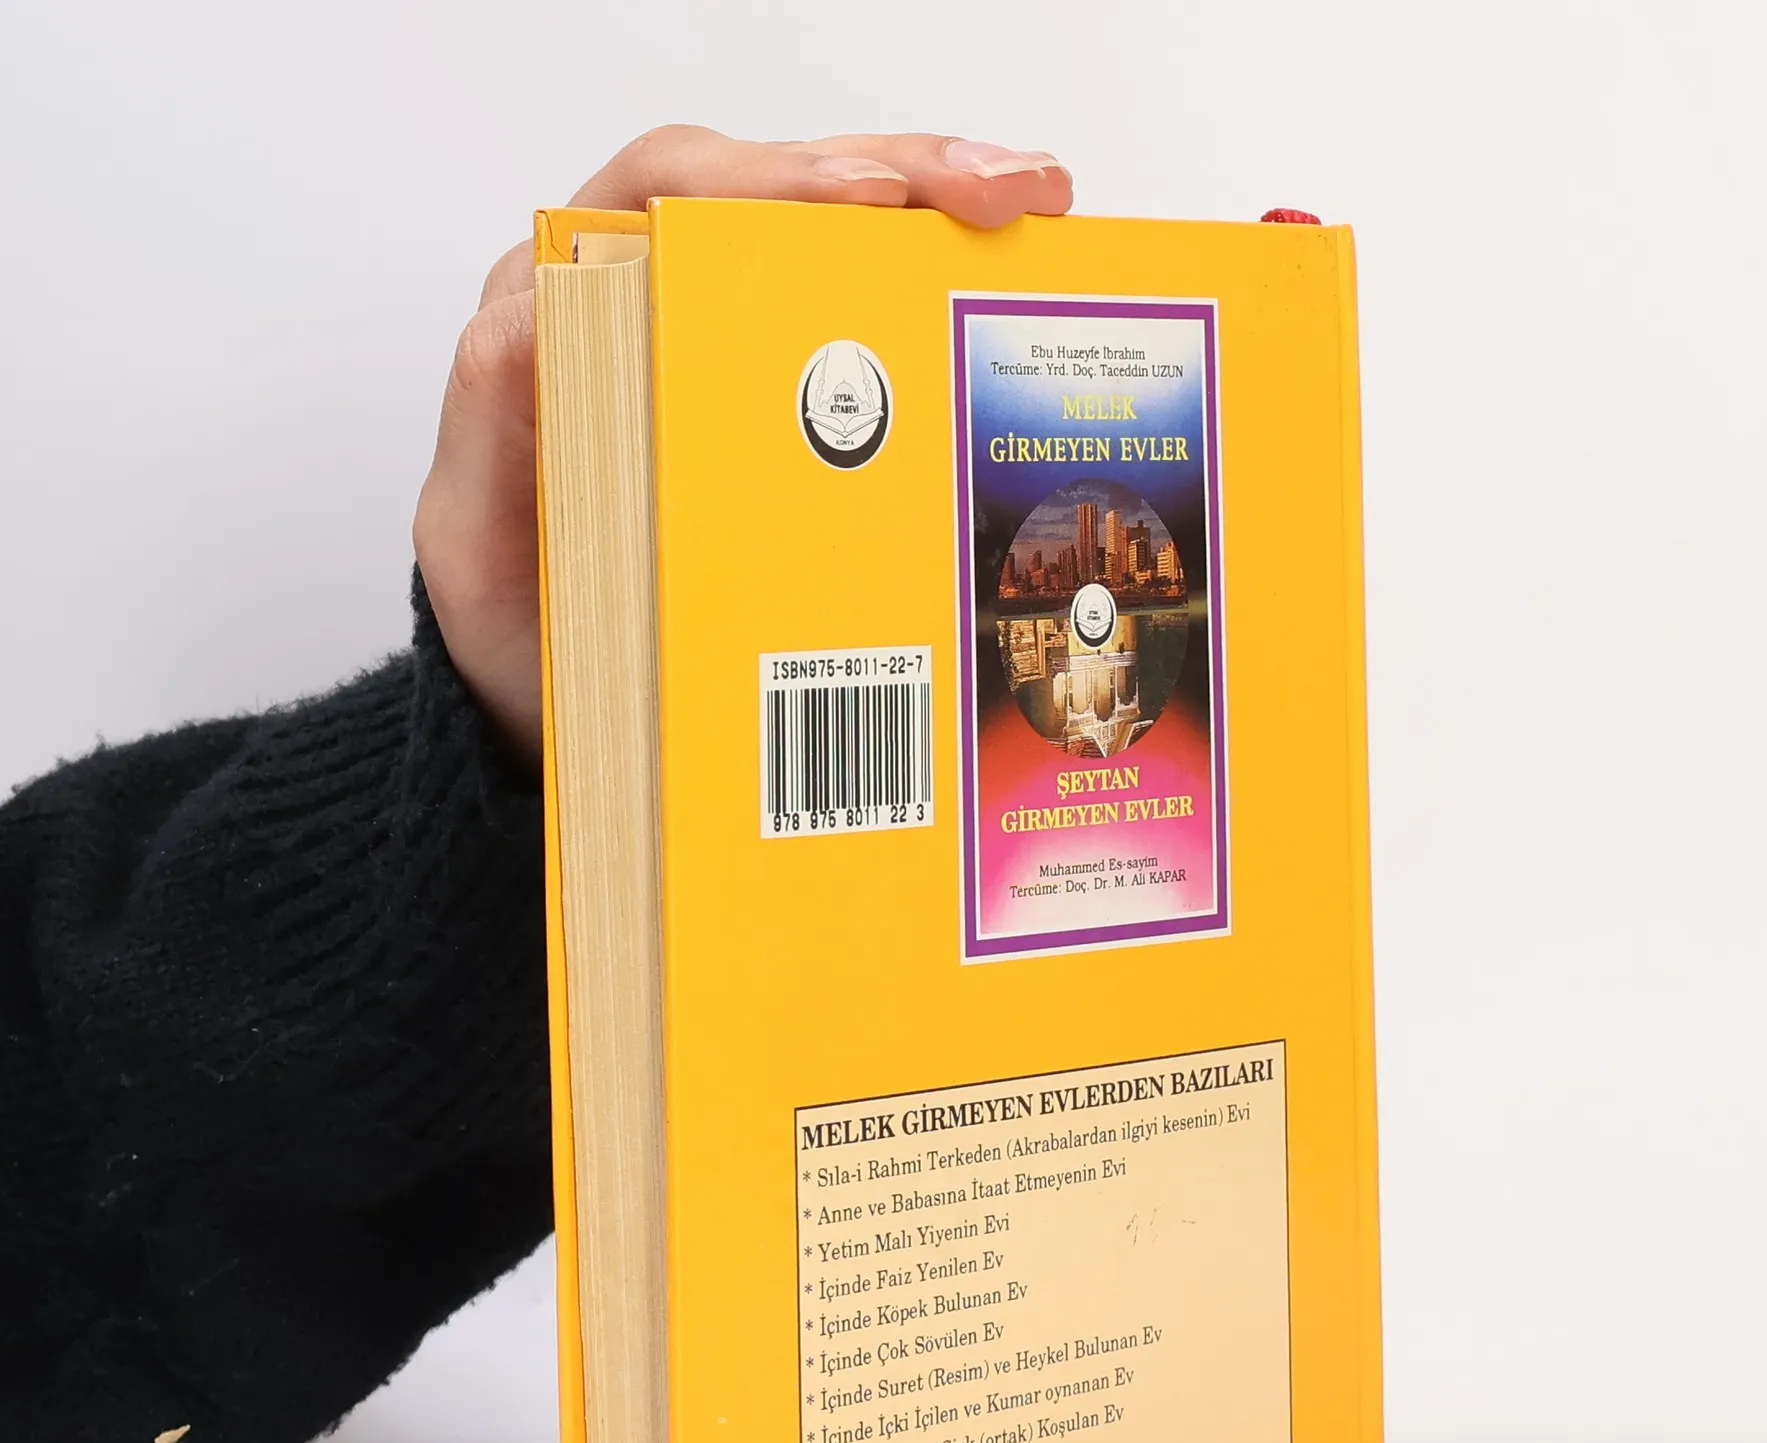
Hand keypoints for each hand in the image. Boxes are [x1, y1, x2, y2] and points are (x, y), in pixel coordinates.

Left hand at [413, 127, 1072, 762]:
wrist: (548, 693)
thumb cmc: (514, 617)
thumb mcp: (475, 536)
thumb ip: (492, 433)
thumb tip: (530, 325)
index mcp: (565, 310)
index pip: (666, 194)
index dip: (769, 182)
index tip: (863, 199)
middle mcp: (643, 298)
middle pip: (775, 190)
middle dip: (901, 171)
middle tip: (1005, 191)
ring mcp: (718, 341)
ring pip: (832, 232)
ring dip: (941, 206)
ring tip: (1038, 200)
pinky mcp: (777, 396)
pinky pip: (861, 312)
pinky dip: (940, 282)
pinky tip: (1015, 271)